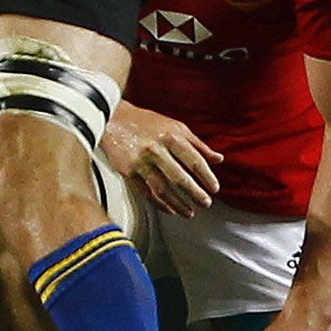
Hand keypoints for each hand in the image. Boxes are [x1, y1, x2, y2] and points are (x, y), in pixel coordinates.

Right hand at [99, 103, 221, 217]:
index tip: (214, 189)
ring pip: (162, 189)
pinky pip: (145, 192)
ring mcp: (139, 161)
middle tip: (206, 203)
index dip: (207, 177)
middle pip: (180, 178)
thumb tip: (218, 159)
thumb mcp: (175, 126)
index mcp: (171, 136)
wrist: (112, 117)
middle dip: (196, 194)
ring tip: (189, 212)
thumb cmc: (146, 122)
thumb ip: (197, 144)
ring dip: (178, 204)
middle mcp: (155, 149)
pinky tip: (168, 209)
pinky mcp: (126, 170)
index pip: (195, 161)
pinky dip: (158, 204)